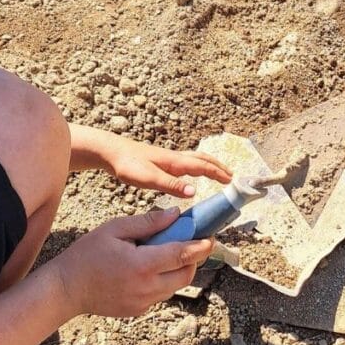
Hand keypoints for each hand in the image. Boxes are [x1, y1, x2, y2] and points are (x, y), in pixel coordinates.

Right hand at [57, 208, 213, 317]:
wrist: (65, 289)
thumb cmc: (88, 254)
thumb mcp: (116, 229)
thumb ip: (148, 222)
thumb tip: (176, 215)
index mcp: (141, 265)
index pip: (181, 255)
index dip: (201, 246)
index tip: (212, 236)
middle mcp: (145, 288)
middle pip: (185, 275)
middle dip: (195, 258)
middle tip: (196, 241)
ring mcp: (142, 303)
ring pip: (174, 286)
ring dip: (180, 268)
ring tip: (171, 250)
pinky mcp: (137, 310)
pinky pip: (160, 294)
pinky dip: (164, 279)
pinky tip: (152, 265)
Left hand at [107, 134, 231, 197]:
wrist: (113, 153)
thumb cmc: (129, 165)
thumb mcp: (149, 179)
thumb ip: (171, 185)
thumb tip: (194, 192)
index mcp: (175, 162)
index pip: (202, 166)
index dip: (218, 173)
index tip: (232, 180)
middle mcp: (175, 158)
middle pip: (202, 159)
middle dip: (218, 167)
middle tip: (231, 176)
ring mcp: (169, 158)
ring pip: (196, 159)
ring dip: (209, 165)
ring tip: (218, 172)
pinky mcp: (163, 161)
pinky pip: (187, 162)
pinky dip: (198, 165)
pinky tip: (193, 173)